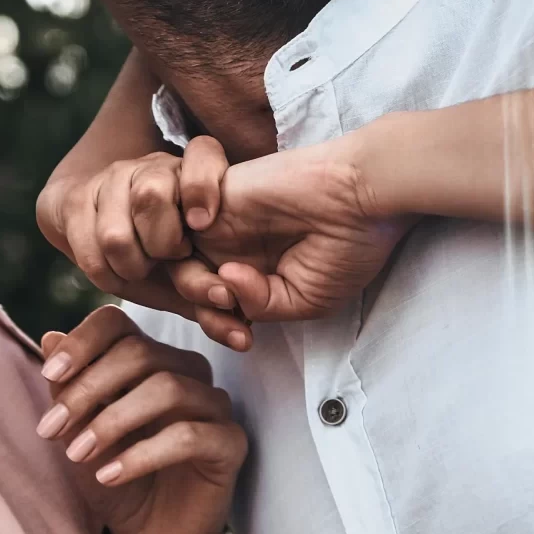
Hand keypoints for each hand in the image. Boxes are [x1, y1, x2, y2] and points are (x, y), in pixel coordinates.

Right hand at [37, 140, 250, 348]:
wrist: (97, 230)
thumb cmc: (158, 253)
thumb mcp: (190, 270)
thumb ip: (215, 300)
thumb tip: (243, 339)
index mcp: (190, 173)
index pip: (201, 152)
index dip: (202, 185)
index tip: (202, 223)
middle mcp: (152, 167)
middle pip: (153, 194)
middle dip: (162, 243)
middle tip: (169, 259)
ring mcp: (111, 179)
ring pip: (116, 232)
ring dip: (131, 265)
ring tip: (141, 269)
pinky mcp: (76, 198)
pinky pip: (87, 249)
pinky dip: (104, 274)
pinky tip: (116, 272)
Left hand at [37, 306, 245, 533]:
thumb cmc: (112, 478)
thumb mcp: (77, 433)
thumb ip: (68, 388)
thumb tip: (50, 337)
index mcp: (150, 358)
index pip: (119, 324)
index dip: (83, 342)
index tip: (49, 373)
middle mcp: (186, 371)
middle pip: (140, 352)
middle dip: (89, 388)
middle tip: (51, 428)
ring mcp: (213, 405)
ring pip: (167, 388)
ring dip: (112, 421)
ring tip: (77, 454)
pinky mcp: (230, 443)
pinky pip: (188, 436)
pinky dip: (141, 454)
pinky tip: (108, 476)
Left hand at [182, 131, 412, 322]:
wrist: (361, 196)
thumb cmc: (347, 247)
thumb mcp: (305, 300)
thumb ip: (259, 305)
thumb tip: (224, 282)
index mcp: (256, 274)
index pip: (215, 306)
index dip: (220, 327)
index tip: (244, 339)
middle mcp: (234, 248)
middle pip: (188, 285)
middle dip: (202, 308)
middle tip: (230, 309)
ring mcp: (222, 222)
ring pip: (174, 257)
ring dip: (190, 281)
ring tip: (223, 285)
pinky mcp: (215, 194)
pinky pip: (172, 213)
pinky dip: (178, 237)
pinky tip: (213, 255)